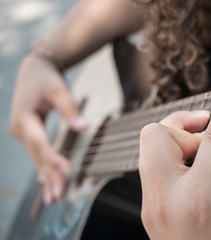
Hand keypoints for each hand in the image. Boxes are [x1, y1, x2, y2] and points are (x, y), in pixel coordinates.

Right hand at [9, 56, 86, 203]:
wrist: (33, 71)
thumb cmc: (45, 78)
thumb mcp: (58, 88)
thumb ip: (69, 108)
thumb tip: (82, 127)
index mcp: (24, 119)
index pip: (40, 142)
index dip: (52, 157)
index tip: (66, 170)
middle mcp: (20, 130)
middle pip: (38, 156)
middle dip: (49, 176)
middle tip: (59, 196)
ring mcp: (23, 134)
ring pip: (37, 159)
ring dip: (47, 177)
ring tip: (55, 198)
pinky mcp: (29, 136)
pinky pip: (38, 155)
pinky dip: (45, 169)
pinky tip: (51, 183)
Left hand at [139, 73, 210, 239]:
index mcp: (202, 200)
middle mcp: (167, 198)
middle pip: (158, 133)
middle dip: (186, 123)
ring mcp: (151, 204)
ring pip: (149, 145)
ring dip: (176, 137)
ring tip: (203, 151)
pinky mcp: (147, 207)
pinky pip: (150, 163)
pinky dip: (170, 154)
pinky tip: (193, 167)